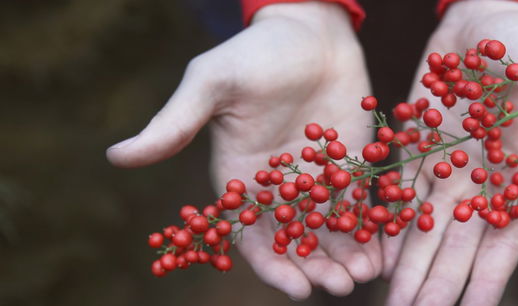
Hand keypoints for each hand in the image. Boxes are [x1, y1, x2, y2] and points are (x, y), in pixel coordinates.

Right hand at [106, 2, 380, 299]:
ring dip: (348, 255)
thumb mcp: (212, 83)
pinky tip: (387, 247)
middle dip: (318, 268)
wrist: (309, 29)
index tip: (298, 290)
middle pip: (298, 242)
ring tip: (366, 274)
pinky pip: (361, 204)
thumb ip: (174, 123)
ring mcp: (318, 178)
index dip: (273, 267)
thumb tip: (116, 156)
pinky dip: (372, 228)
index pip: (253, 237)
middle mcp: (280, 188)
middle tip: (342, 285)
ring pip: (332, 230)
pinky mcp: (350, 164)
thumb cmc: (256, 52)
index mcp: (242, 179)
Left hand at [382, 1, 517, 304]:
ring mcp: (448, 168)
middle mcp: (482, 183)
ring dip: (410, 267)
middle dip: (437, 286)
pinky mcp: (419, 148)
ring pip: (426, 229)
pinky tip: (378, 257)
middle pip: (457, 246)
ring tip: (395, 303)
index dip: (486, 280)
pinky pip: (403, 195)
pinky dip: (392, 226)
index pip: (504, 242)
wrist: (488, 20)